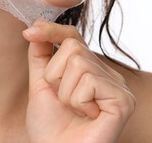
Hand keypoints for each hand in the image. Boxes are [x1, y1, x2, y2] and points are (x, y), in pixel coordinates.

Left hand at [23, 20, 134, 142]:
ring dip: (65, 91)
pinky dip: (77, 101)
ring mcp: (117, 85)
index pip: (72, 36)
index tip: (29, 33)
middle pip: (73, 46)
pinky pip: (89, 81)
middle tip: (61, 99)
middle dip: (55, 74)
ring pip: (79, 63)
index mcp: (88, 68)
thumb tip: (36, 26)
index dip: (51, 30)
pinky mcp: (123, 100)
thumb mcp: (40, 83)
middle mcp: (105, 73)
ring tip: (73, 109)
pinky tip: (86, 116)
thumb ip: (41, 55)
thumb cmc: (50, 125)